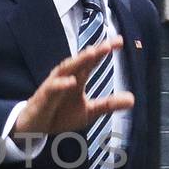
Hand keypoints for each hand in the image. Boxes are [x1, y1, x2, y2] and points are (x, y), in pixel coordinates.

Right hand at [13, 36, 134, 139]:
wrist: (35, 128)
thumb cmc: (61, 114)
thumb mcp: (89, 111)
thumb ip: (108, 104)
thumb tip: (133, 99)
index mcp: (77, 78)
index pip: (92, 61)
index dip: (104, 50)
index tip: (120, 41)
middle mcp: (65, 77)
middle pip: (80, 61)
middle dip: (94, 52)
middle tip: (109, 45)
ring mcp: (53, 86)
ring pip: (66, 69)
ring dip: (78, 61)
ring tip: (92, 53)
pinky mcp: (43, 98)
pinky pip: (51, 89)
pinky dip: (61, 84)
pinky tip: (71, 81)